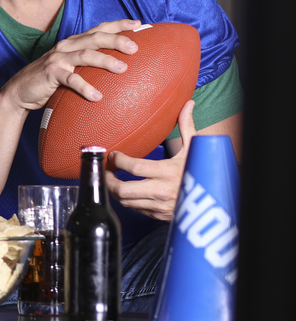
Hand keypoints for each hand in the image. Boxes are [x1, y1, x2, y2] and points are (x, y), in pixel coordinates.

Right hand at [1, 20, 142, 112]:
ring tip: (122, 69)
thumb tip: (118, 68)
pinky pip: (70, 80)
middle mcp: (66, 46)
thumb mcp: (70, 67)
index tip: (138, 24)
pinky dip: (85, 87)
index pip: (98, 29)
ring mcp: (57, 59)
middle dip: (116, 41)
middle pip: (94, 38)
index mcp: (73, 43)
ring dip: (105, 61)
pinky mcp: (50, 73)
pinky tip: (97, 96)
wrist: (20, 91)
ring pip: (85, 55)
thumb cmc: (49, 80)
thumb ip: (88, 64)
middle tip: (135, 48)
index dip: (118, 25)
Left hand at [107, 99, 195, 220]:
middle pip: (124, 190)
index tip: (114, 155)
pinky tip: (126, 191)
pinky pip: (135, 209)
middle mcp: (162, 191)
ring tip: (111, 180)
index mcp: (168, 172)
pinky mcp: (158, 216)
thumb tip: (188, 104)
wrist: (214, 202)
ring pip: (126, 202)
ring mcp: (159, 206)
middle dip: (109, 180)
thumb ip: (187, 126)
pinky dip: (127, 200)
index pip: (134, 167)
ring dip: (115, 191)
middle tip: (106, 171)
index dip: (118, 161)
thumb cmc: (200, 172)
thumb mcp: (194, 149)